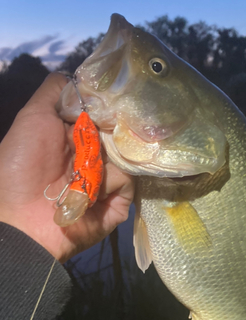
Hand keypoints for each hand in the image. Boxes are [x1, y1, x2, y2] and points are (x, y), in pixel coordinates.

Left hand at [0, 73, 133, 262]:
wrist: (22, 219)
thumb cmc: (22, 166)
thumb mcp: (33, 117)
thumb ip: (55, 92)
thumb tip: (84, 77)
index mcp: (78, 136)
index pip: (106, 112)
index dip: (110, 104)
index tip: (115, 97)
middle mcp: (96, 156)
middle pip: (122, 131)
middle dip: (114, 128)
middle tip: (100, 133)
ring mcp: (108, 180)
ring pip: (127, 154)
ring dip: (106, 158)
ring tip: (86, 170)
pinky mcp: (118, 203)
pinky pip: (127, 180)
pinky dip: (110, 182)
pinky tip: (93, 190)